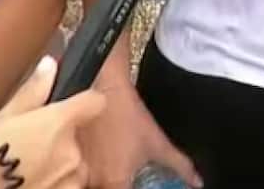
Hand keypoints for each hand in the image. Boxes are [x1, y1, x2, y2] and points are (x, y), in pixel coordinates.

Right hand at [0, 56, 105, 188]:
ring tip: (25, 167)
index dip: (85, 101)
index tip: (76, 104)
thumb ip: (33, 91)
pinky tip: (29, 181)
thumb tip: (49, 66)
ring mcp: (70, 181)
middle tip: (29, 144)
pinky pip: (66, 186)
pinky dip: (53, 184)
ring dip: (57, 166)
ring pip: (72, 166)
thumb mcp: (3, 116)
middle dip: (58, 140)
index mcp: (59, 123)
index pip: (94, 102)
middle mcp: (71, 152)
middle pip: (76, 138)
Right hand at [79, 75, 200, 188]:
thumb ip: (180, 165)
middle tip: (122, 177)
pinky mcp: (67, 151)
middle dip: (112, 186)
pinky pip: (76, 170)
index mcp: (115, 182)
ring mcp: (77, 165)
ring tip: (109, 168)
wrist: (102, 85)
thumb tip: (196, 181)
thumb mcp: (158, 141)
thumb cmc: (128, 113)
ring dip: (97, 181)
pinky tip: (94, 160)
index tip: (130, 185)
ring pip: (86, 184)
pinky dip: (83, 170)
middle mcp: (93, 178)